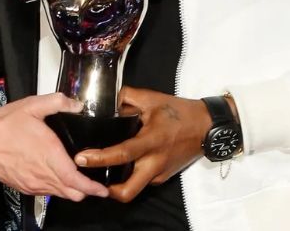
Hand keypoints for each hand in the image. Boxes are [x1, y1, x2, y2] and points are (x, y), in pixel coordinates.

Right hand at [0, 94, 108, 200]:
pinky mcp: (24, 186)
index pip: (76, 181)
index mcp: (50, 156)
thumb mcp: (32, 106)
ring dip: (71, 189)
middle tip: (94, 183)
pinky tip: (56, 176)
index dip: (92, 188)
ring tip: (77, 179)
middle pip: (72, 193)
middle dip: (86, 190)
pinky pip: (45, 193)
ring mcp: (33, 183)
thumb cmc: (4, 126)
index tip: (103, 190)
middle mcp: (43, 174)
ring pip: (59, 195)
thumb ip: (57, 102)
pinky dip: (55, 188)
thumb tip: (77, 104)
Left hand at [73, 87, 211, 202]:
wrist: (208, 127)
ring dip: (117, 185)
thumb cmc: (181, 112)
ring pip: (134, 189)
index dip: (100, 158)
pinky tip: (124, 163)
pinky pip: (143, 181)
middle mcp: (155, 163)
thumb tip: (108, 102)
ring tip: (104, 172)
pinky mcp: (164, 176)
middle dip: (107, 191)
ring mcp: (160, 173)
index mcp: (152, 141)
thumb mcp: (153, 98)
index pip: (123, 154)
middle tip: (91, 178)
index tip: (81, 159)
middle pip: (128, 191)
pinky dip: (130, 176)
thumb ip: (127, 97)